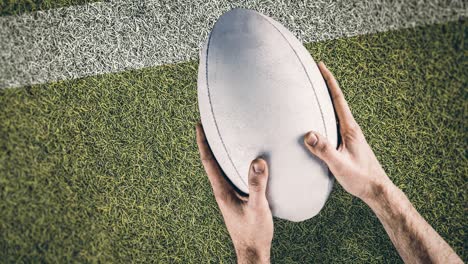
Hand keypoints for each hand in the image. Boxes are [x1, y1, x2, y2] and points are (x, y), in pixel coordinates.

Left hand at [196, 124, 272, 263]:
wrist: (252, 251)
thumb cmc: (254, 232)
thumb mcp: (258, 208)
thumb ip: (257, 185)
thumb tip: (258, 161)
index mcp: (222, 191)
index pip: (208, 162)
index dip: (202, 142)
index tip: (199, 124)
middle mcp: (222, 191)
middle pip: (211, 162)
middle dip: (208, 142)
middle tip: (209, 123)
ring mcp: (228, 196)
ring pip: (219, 169)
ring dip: (219, 152)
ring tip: (223, 136)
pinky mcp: (236, 199)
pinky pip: (230, 175)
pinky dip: (231, 163)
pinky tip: (242, 161)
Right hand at [303, 62, 390, 202]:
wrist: (377, 190)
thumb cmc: (361, 179)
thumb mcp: (340, 165)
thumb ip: (325, 150)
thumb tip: (309, 134)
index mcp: (350, 129)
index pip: (338, 99)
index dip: (329, 81)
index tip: (321, 65)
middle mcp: (351, 129)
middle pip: (336, 101)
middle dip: (326, 85)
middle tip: (313, 71)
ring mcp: (350, 136)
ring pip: (335, 112)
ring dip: (325, 99)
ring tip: (312, 91)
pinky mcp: (347, 143)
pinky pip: (333, 123)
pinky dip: (325, 114)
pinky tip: (318, 120)